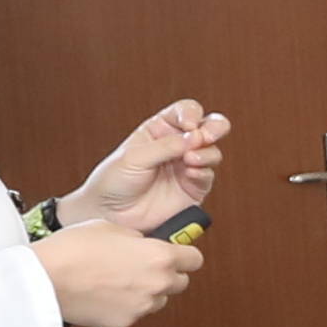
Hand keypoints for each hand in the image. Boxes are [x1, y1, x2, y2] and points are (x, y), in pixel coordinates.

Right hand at [35, 218, 202, 326]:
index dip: (184, 256)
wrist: (44, 278)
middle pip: (180, 283)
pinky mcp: (124, 322)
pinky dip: (125, 305)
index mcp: (160, 257)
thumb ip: (137, 238)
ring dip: (146, 291)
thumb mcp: (111, 227)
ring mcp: (141, 306)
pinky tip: (103, 293)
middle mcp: (157, 284)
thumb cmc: (72, 250)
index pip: (194, 260)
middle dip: (166, 274)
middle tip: (142, 266)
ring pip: (157, 300)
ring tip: (117, 280)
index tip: (177, 255)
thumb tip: (143, 244)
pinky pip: (133, 312)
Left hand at [74, 102, 228, 232]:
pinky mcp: (193, 189)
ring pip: (212, 152)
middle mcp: (177, 146)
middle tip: (208, 135)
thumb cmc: (113, 181)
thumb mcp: (134, 157)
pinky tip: (190, 174)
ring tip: (190, 160)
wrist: (110, 214)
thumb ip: (166, 146)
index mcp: (159, 130)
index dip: (191, 114)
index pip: (185, 111)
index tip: (188, 125)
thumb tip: (195, 137)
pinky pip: (208, 176)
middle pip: (209, 127)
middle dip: (215, 127)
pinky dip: (203, 172)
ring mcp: (186, 167)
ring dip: (206, 153)